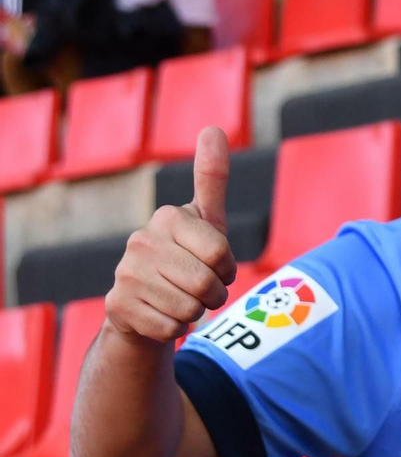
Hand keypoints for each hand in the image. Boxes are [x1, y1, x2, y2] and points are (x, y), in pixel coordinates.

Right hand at [104, 126, 236, 343]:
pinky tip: (162, 315)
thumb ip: (212, 177)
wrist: (145, 303)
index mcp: (168, 217)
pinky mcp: (117, 307)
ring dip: (196, 312)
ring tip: (181, 299)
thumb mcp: (206, 220)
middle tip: (201, 289)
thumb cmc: (186, 256)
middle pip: (208, 285)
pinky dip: (176, 329)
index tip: (216, 265)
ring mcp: (125, 274)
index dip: (228, 269)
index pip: (222, 256)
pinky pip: (171, 329)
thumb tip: (215, 128)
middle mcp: (140, 241)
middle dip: (215, 295)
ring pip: (190, 310)